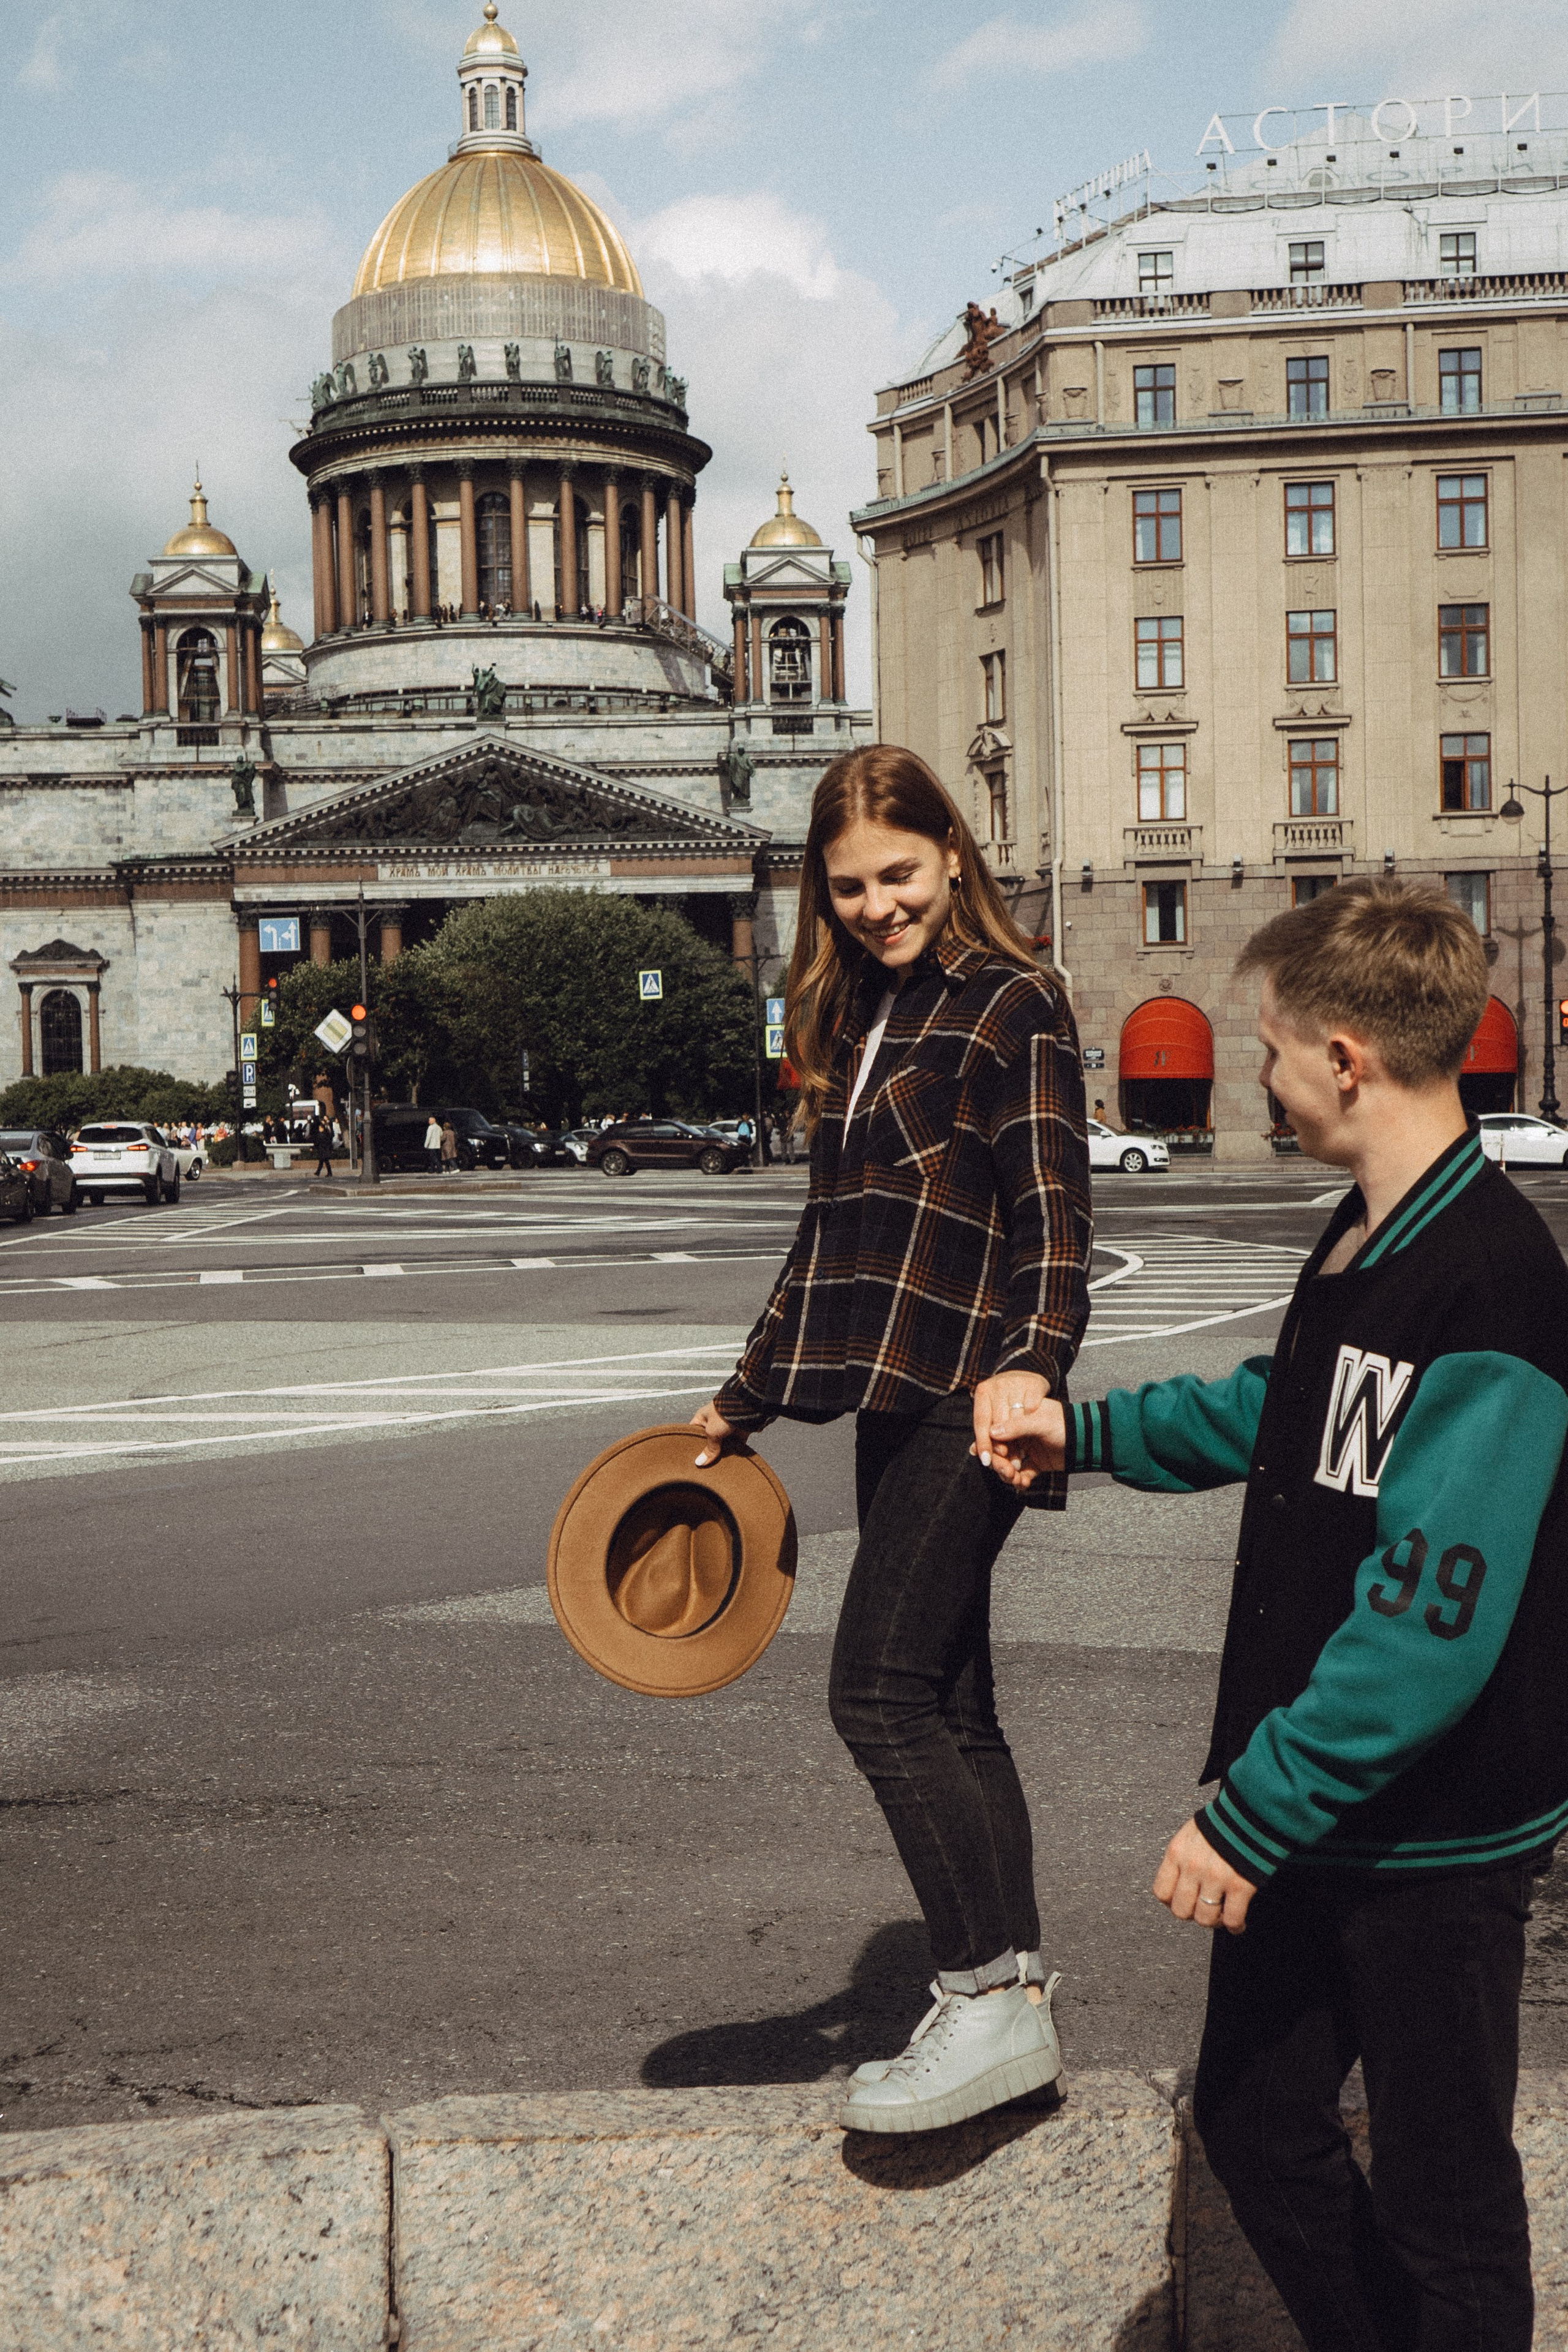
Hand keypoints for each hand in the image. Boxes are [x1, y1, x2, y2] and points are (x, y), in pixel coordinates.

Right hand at [690, 1399, 739, 1467]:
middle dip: (708, 1452)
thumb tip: (700, 1463)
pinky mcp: (737, 1434)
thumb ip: (708, 1449)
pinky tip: (728, 1462)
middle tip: (704, 1466)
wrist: (746, 1407)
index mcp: (701, 1419)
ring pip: (721, 1446)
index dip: (691, 1446)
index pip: (693, 1434)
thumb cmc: (724, 1414)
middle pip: (708, 1443)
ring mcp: (726, 1429)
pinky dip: (732, 1453)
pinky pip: (733, 1447)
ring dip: (720, 1454)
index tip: (691, 1458)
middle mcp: (713, 1424)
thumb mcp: (712, 1432)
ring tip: (715, 1467)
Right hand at [971, 1376, 1062, 1489]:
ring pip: (1010, 1464)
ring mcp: (1028, 1448)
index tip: (996, 1455)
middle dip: (1000, 1464)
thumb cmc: (1066, 1424)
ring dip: (1009, 1474)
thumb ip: (1016, 1426)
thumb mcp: (1040, 1422)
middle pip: (1001, 1451)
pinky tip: (1023, 1484)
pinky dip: (1021, 1480)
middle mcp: (1020, 1433)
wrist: (1089, 1440)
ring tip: (1016, 1480)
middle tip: (1006, 1472)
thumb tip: (991, 1432)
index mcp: (1018, 1418)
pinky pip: (1023, 1473)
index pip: (997, 1433)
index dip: (993, 1446)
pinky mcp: (1037, 1462)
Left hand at [1153, 1818, 1255, 1934]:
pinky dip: (1236, 1926)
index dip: (1172, 1901)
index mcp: (1177, 1852)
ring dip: (1214, 1922)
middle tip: (1203, 1910)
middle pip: (1181, 1910)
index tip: (1183, 1902)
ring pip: (1205, 1919)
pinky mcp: (1240, 1886)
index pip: (1161, 1891)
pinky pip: (1232, 1919)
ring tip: (1221, 1916)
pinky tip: (1238, 1924)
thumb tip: (1180, 1878)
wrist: (1253, 1811)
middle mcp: (1193, 1867)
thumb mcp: (1191, 1833)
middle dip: (1193, 1914)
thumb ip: (1183, 1857)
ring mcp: (1216, 1878)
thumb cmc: (1224, 1821)